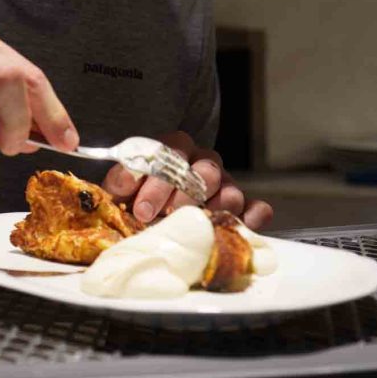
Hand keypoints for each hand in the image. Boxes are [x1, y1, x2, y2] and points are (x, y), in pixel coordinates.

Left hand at [102, 131, 272, 230]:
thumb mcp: (123, 187)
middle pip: (204, 171)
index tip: (139, 208)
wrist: (157, 210)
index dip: (154, 180)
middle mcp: (204, 163)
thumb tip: (121, 183)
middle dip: (180, 198)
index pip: (170, 152)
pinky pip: (256, 208)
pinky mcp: (244, 206)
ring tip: (194, 227)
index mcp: (175, 150)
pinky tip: (243, 226)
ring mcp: (226, 184)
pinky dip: (252, 217)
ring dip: (212, 210)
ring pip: (230, 190)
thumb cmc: (140, 197)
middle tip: (160, 220)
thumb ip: (120, 182)